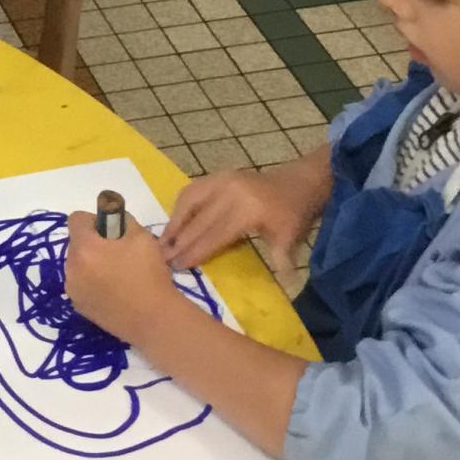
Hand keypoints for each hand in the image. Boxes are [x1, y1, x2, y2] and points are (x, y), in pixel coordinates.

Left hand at [65, 212, 189, 343]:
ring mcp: (73, 289)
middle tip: (118, 254)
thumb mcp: (141, 235)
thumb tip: (109, 219)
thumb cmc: (149, 274)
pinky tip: (114, 291)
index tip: (112, 231)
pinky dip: (91, 282)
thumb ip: (120, 219)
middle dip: (93, 243)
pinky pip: (80, 284)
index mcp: (84, 247)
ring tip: (117, 274)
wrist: (154, 318)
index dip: (94, 220)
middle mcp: (71, 268)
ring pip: (77, 264)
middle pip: (76, 243)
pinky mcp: (78, 306)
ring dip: (91, 263)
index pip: (76, 219)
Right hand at [161, 167, 323, 269]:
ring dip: (174, 222)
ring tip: (162, 242)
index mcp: (246, 209)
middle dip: (178, 241)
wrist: (299, 181)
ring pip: (189, 201)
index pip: (214, 235)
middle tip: (160, 258)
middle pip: (197, 220)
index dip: (195, 252)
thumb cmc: (293, 213)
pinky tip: (174, 222)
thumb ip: (280, 259)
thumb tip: (287, 284)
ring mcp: (222, 179)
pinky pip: (192, 190)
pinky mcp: (219, 175)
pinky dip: (180, 206)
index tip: (177, 266)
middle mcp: (230, 191)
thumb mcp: (290, 237)